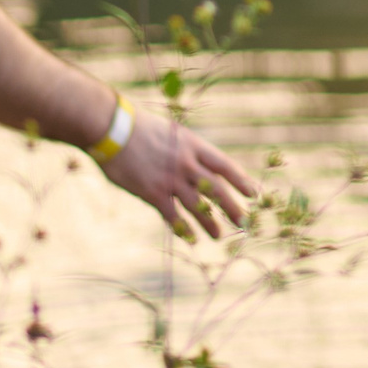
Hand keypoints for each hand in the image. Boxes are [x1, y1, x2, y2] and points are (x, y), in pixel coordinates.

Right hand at [101, 109, 256, 238]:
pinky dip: (183, 229)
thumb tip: (198, 165)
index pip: (225, 166)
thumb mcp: (172, 133)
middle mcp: (187, 163)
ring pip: (198, 206)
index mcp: (194, 145)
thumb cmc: (140, 128)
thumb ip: (186, 150)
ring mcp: (171, 179)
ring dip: (210, 223)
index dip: (241, 181)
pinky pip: (173, 215)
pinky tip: (191, 239)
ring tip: (218, 235)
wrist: (115, 129)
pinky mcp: (153, 192)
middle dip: (232, 207)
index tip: (253, 193)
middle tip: (243, 221)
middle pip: (217, 189)